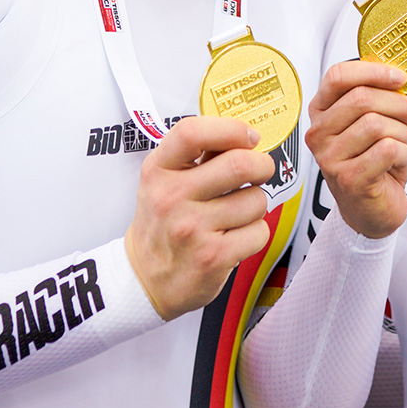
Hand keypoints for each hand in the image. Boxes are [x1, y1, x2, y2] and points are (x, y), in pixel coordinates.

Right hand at [124, 117, 275, 321]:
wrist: (144, 278)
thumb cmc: (161, 225)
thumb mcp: (163, 181)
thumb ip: (197, 156)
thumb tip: (243, 135)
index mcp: (158, 171)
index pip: (193, 132)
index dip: (231, 129)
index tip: (248, 137)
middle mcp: (171, 197)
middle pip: (239, 164)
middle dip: (262, 166)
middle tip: (260, 172)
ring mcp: (192, 228)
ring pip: (256, 200)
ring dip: (255, 205)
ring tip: (236, 214)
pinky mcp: (213, 257)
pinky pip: (259, 231)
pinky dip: (255, 233)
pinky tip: (235, 237)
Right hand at [304, 61, 406, 239]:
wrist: (371, 211)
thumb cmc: (373, 163)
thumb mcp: (369, 123)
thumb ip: (375, 98)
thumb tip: (398, 76)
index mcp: (321, 112)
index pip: (338, 76)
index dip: (373, 70)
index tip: (399, 77)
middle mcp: (319, 133)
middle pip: (362, 98)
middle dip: (398, 104)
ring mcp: (330, 157)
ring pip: (377, 124)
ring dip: (402, 133)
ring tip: (399, 146)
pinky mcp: (349, 178)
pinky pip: (388, 149)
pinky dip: (404, 154)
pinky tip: (396, 164)